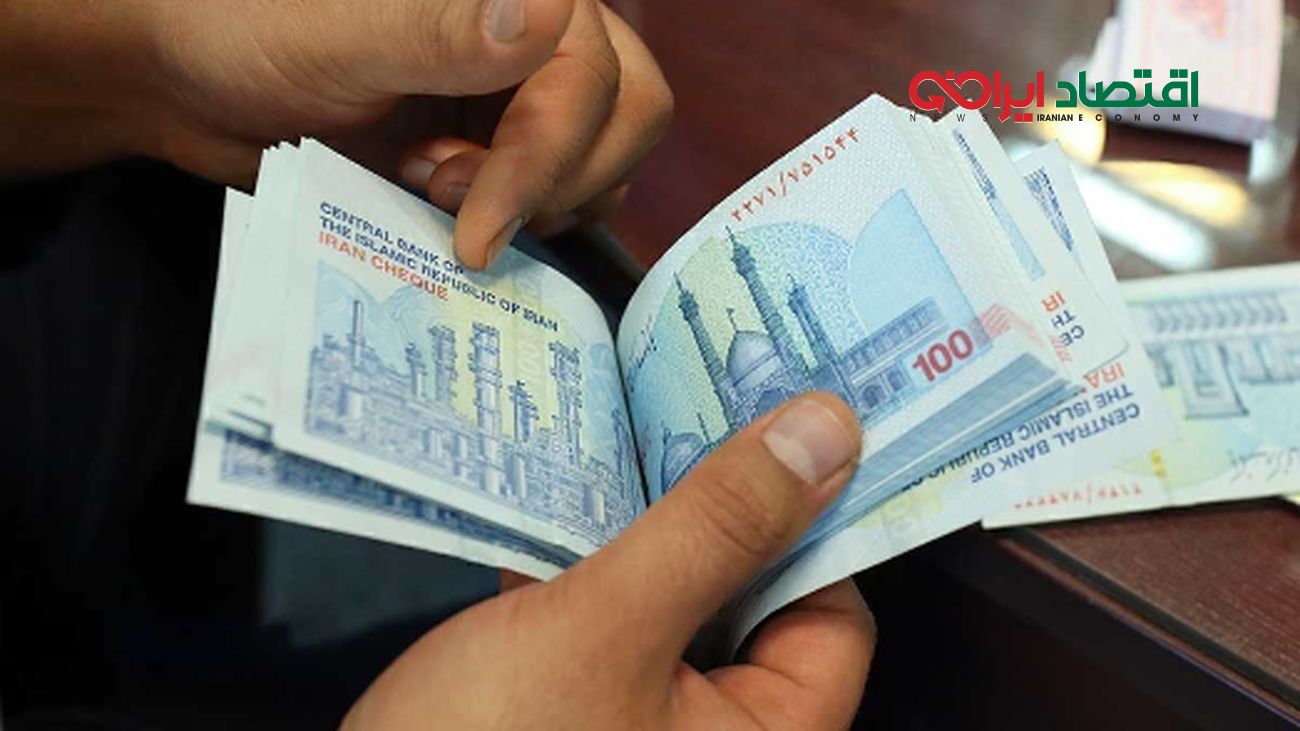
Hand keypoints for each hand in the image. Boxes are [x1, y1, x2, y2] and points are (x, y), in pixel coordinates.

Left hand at [0, 0, 670, 267]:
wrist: (191, 81)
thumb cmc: (245, 35)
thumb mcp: (337, 38)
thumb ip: (439, 30)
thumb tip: (547, 13)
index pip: (591, 78)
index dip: (546, 160)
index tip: (478, 229)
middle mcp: (535, 35)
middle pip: (627, 117)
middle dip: (555, 181)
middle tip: (459, 206)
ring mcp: (523, 92)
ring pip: (605, 162)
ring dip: (537, 203)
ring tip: (436, 194)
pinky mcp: (502, 145)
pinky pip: (560, 194)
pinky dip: (523, 221)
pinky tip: (449, 214)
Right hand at [342, 393, 874, 729]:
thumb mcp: (605, 629)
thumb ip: (715, 529)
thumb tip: (826, 433)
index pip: (833, 615)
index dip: (809, 521)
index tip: (772, 428)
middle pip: (755, 600)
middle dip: (717, 513)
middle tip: (691, 412)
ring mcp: (648, 726)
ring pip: (679, 602)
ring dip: (649, 531)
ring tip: (629, 440)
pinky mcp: (585, 708)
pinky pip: (616, 623)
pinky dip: (595, 567)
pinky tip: (561, 508)